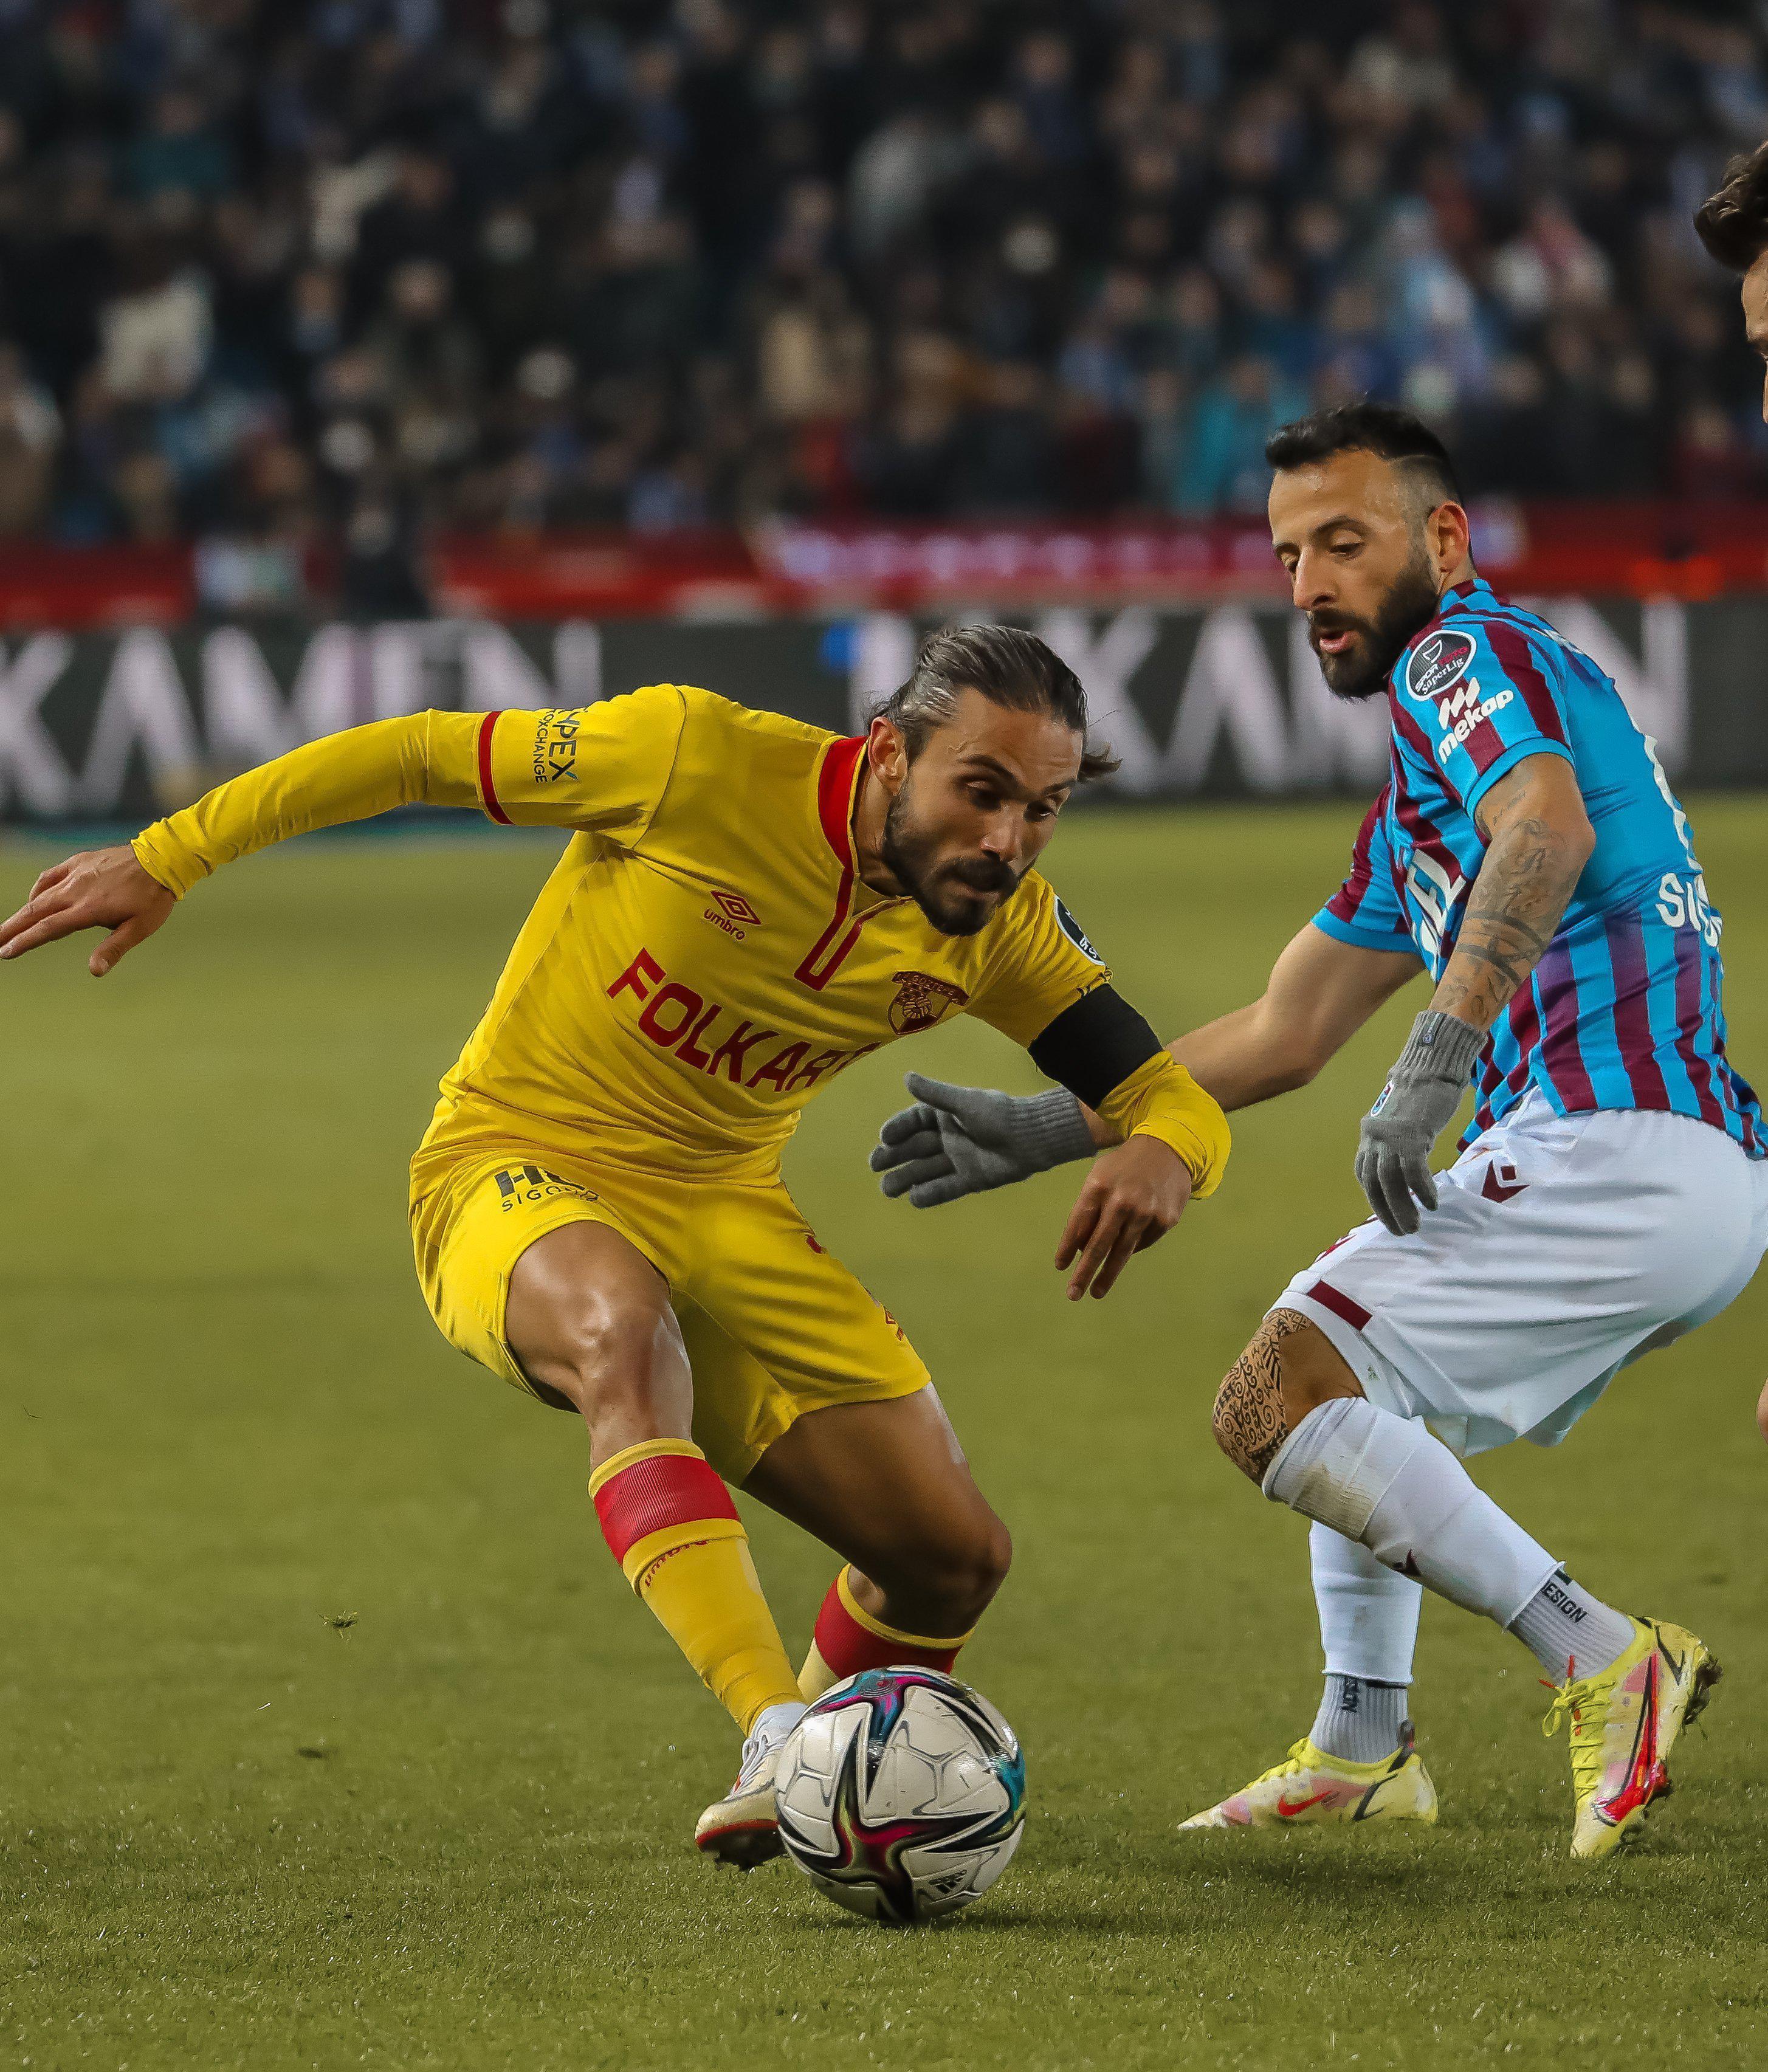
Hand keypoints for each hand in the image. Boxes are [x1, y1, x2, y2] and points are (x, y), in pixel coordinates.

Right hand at [0, 845, 175, 975]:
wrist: (162, 859)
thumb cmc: (153, 898)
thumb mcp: (140, 928)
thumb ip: (114, 948)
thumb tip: (95, 971)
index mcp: (88, 909)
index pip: (48, 929)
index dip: (25, 941)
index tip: (6, 952)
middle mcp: (76, 890)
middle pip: (35, 911)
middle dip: (12, 928)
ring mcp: (76, 873)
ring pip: (40, 895)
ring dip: (22, 911)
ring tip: (9, 926)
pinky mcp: (79, 862)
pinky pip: (51, 876)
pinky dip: (39, 888)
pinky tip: (35, 898)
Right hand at [869, 1072, 1094, 1207]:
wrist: (1032, 1138)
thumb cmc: (999, 1114)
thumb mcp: (964, 1103)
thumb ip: (935, 1094)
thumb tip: (907, 1077)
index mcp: (946, 1115)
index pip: (914, 1121)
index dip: (898, 1129)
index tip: (883, 1136)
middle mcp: (949, 1137)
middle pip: (915, 1148)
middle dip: (894, 1156)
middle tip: (874, 1165)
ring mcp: (958, 1159)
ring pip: (926, 1170)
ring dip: (906, 1178)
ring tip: (886, 1189)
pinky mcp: (971, 1179)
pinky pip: (946, 1188)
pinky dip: (930, 1194)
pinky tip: (914, 1199)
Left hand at [1054, 1136, 1191, 1300]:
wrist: (1169, 1149)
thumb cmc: (1124, 1167)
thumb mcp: (1099, 1177)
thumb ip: (1087, 1210)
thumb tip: (1080, 1249)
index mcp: (1099, 1187)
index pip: (1077, 1225)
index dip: (1067, 1248)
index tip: (1060, 1267)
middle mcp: (1122, 1201)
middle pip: (1098, 1245)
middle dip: (1084, 1272)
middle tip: (1073, 1294)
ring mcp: (1145, 1212)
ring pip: (1122, 1252)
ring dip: (1107, 1275)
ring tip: (1096, 1292)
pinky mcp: (1165, 1220)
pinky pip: (1142, 1243)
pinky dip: (1131, 1249)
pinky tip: (1125, 1249)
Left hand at [1354, 1010, 1482, 1234]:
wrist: (1430, 1069)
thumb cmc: (1420, 1096)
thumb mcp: (1398, 1122)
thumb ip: (1394, 1143)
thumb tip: (1398, 1169)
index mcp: (1369, 1135)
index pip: (1363, 1173)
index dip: (1374, 1197)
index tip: (1386, 1213)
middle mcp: (1373, 1138)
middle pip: (1374, 1183)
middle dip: (1386, 1211)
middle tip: (1401, 1231)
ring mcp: (1391, 1138)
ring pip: (1391, 1182)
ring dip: (1403, 1208)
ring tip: (1416, 1226)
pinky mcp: (1411, 1137)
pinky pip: (1414, 1172)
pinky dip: (1422, 1191)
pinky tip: (1431, 1204)